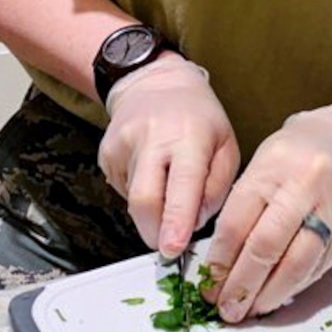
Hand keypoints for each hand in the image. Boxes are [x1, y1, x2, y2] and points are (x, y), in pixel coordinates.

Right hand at [96, 53, 239, 257]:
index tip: (173, 248)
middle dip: (155, 233)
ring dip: (153, 210)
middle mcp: (151, 139)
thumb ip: (217, 187)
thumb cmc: (197, 116)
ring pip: (134, 201)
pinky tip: (152, 174)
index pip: (180, 185)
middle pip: (145, 200)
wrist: (154, 82)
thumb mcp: (226, 143)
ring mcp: (123, 145)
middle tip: (168, 245)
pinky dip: (141, 195)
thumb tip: (196, 224)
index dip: (176, 221)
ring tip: (167, 185)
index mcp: (188, 135)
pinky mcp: (106, 155)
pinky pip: (124, 192)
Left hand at [204, 106, 331, 322]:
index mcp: (272, 169)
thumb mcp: (261, 166)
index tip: (209, 286)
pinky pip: (320, 266)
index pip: (237, 224)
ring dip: (271, 294)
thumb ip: (242, 209)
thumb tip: (221, 265)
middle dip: (242, 285)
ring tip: (252, 308)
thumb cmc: (297, 156)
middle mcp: (305, 186)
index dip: (220, 262)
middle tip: (228, 308)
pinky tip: (280, 294)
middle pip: (266, 248)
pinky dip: (296, 285)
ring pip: (298, 264)